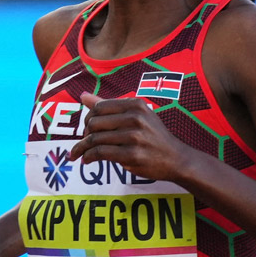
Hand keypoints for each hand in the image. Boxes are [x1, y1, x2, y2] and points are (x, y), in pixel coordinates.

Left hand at [67, 93, 190, 181]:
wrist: (176, 159)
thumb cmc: (153, 136)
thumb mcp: (136, 115)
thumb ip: (109, 106)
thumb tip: (83, 95)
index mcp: (135, 104)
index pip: (99, 107)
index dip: (88, 118)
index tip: (87, 130)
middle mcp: (135, 118)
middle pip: (94, 122)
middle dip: (85, 134)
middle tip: (85, 143)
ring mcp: (134, 136)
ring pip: (95, 139)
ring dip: (82, 149)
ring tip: (79, 155)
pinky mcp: (132, 155)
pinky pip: (100, 153)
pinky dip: (89, 157)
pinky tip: (87, 160)